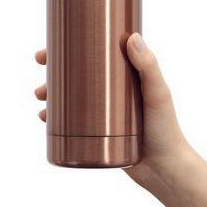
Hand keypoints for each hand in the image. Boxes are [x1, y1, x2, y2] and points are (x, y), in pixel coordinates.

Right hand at [33, 33, 188, 185]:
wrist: (164, 170)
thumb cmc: (166, 129)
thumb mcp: (157, 94)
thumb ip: (149, 67)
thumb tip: (132, 37)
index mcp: (123, 76)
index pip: (93, 55)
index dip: (69, 49)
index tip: (50, 48)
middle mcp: (110, 92)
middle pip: (76, 75)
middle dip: (53, 72)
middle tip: (40, 70)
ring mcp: (102, 113)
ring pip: (70, 97)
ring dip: (50, 93)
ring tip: (40, 98)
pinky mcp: (97, 132)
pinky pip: (71, 121)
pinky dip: (55, 117)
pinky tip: (43, 117)